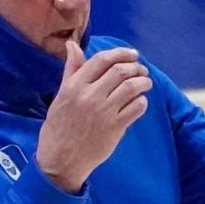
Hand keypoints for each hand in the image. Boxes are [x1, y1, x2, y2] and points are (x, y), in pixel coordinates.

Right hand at [36, 42, 152, 192]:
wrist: (61, 159)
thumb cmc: (59, 126)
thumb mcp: (61, 95)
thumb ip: (71, 70)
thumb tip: (72, 44)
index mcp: (74, 86)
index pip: (101, 60)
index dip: (120, 53)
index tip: (132, 54)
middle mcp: (89, 96)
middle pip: (120, 71)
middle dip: (136, 66)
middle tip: (141, 69)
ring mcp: (103, 112)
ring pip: (131, 87)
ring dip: (143, 82)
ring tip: (145, 83)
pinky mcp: (115, 127)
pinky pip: (136, 108)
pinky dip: (142, 101)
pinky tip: (140, 101)